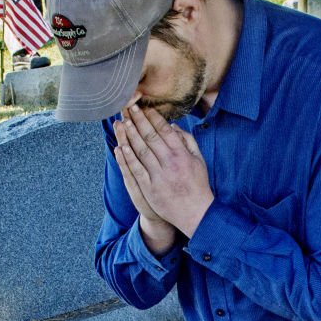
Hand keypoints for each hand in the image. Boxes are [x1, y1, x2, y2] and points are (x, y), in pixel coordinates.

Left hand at [112, 105, 212, 239]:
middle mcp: (170, 163)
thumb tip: (173, 126)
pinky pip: (136, 170)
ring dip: (130, 135)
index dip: (152, 117)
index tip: (144, 107)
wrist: (195, 213)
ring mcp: (159, 176)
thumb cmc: (197, 184)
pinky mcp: (150, 189)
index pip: (164, 130)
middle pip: (150, 137)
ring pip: (141, 151)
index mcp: (182, 154)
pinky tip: (121, 146)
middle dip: (138, 120)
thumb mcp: (199, 160)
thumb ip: (188, 141)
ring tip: (122, 121)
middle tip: (128, 107)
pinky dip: (128, 158)